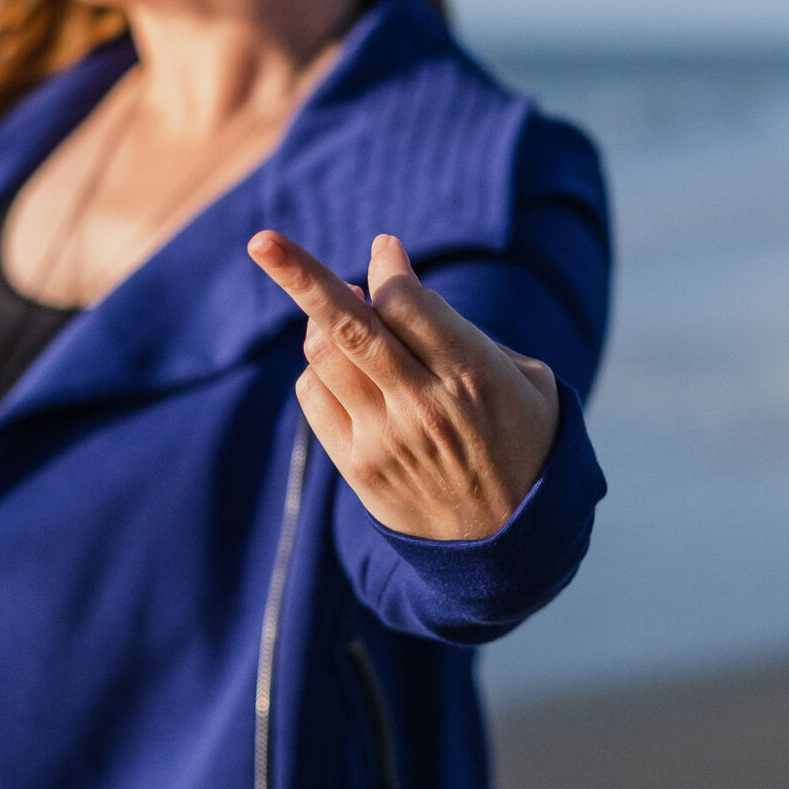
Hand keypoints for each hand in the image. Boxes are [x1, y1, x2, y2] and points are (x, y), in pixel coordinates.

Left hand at [248, 229, 559, 540]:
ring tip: (349, 312)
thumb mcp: (526, 378)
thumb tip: (385, 277)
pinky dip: (319, 367)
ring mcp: (385, 439)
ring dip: (323, 320)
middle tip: (262, 241)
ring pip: (323, 355)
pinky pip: (313, 395)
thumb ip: (459, 328)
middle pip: (348, 324)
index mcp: (472, 376)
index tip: (385, 248)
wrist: (512, 548)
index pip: (406, 301)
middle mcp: (423, 406)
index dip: (387, 267)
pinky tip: (345, 368)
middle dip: (300, 275)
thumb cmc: (523, 441)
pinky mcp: (358, 468)